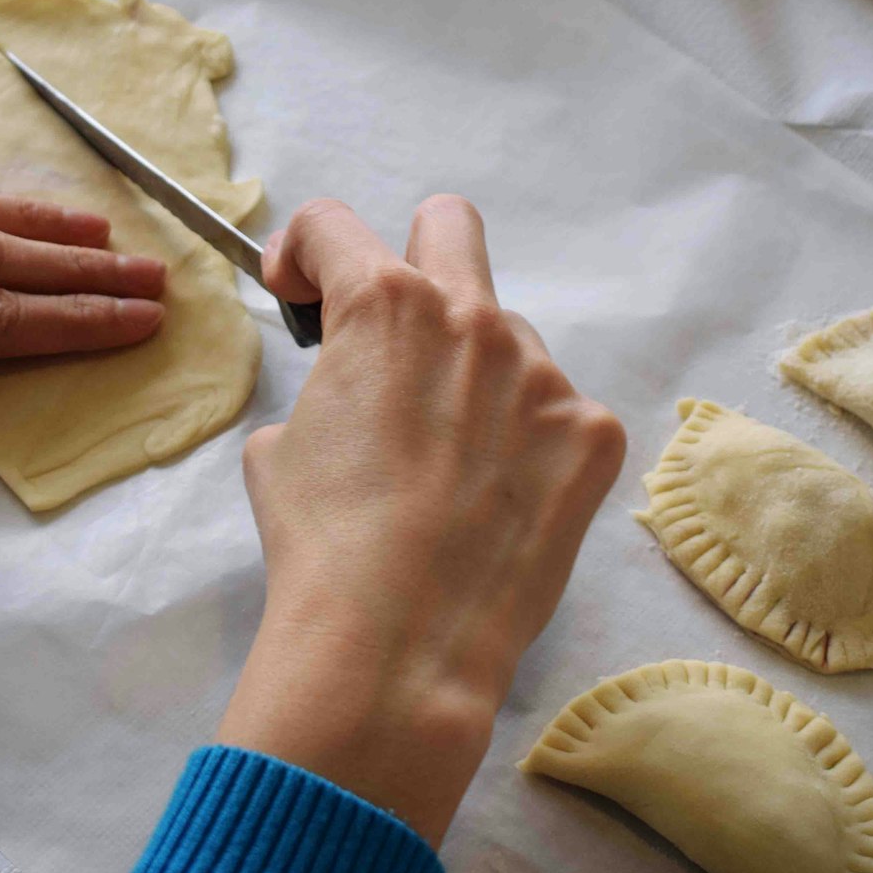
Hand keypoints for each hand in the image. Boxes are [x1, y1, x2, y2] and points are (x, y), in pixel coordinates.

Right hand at [215, 196, 626, 845]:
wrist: (399, 647)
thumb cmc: (322, 548)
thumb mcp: (279, 451)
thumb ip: (320, 388)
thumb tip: (345, 395)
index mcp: (383, 306)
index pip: (333, 225)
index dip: (302, 253)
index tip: (300, 294)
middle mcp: (473, 319)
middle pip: (448, 226)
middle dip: (410, 258)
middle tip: (394, 331)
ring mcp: (543, 374)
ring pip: (507, 340)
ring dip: (474, 378)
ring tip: (447, 468)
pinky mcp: (593, 434)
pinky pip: (554, 413)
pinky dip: (524, 444)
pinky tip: (496, 503)